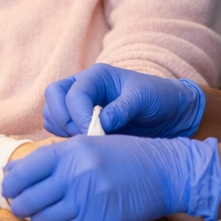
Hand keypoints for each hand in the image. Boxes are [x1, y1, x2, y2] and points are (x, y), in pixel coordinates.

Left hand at [2, 134, 220, 220]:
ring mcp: (85, 198)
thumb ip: (54, 156)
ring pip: (41, 216)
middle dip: (18, 204)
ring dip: (37, 216)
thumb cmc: (127, 155)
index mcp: (71, 150)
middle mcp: (75, 173)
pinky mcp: (96, 218)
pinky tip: (63, 217)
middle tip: (21, 204)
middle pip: (26, 198)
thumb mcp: (90, 144)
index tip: (10, 188)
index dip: (11, 183)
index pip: (23, 171)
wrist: (165, 172)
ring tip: (41, 211)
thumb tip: (12, 169)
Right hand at [43, 64, 205, 138]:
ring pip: (52, 113)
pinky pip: (57, 128)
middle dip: (65, 119)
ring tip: (88, 141)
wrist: (168, 113)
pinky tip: (87, 144)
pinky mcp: (78, 121)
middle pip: (52, 95)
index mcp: (97, 76)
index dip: (80, 116)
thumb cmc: (158, 99)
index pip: (73, 93)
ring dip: (63, 129)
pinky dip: (64, 137)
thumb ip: (122, 109)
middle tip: (86, 136)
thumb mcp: (144, 99)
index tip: (95, 134)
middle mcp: (82, 86)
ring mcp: (78, 104)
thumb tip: (100, 123)